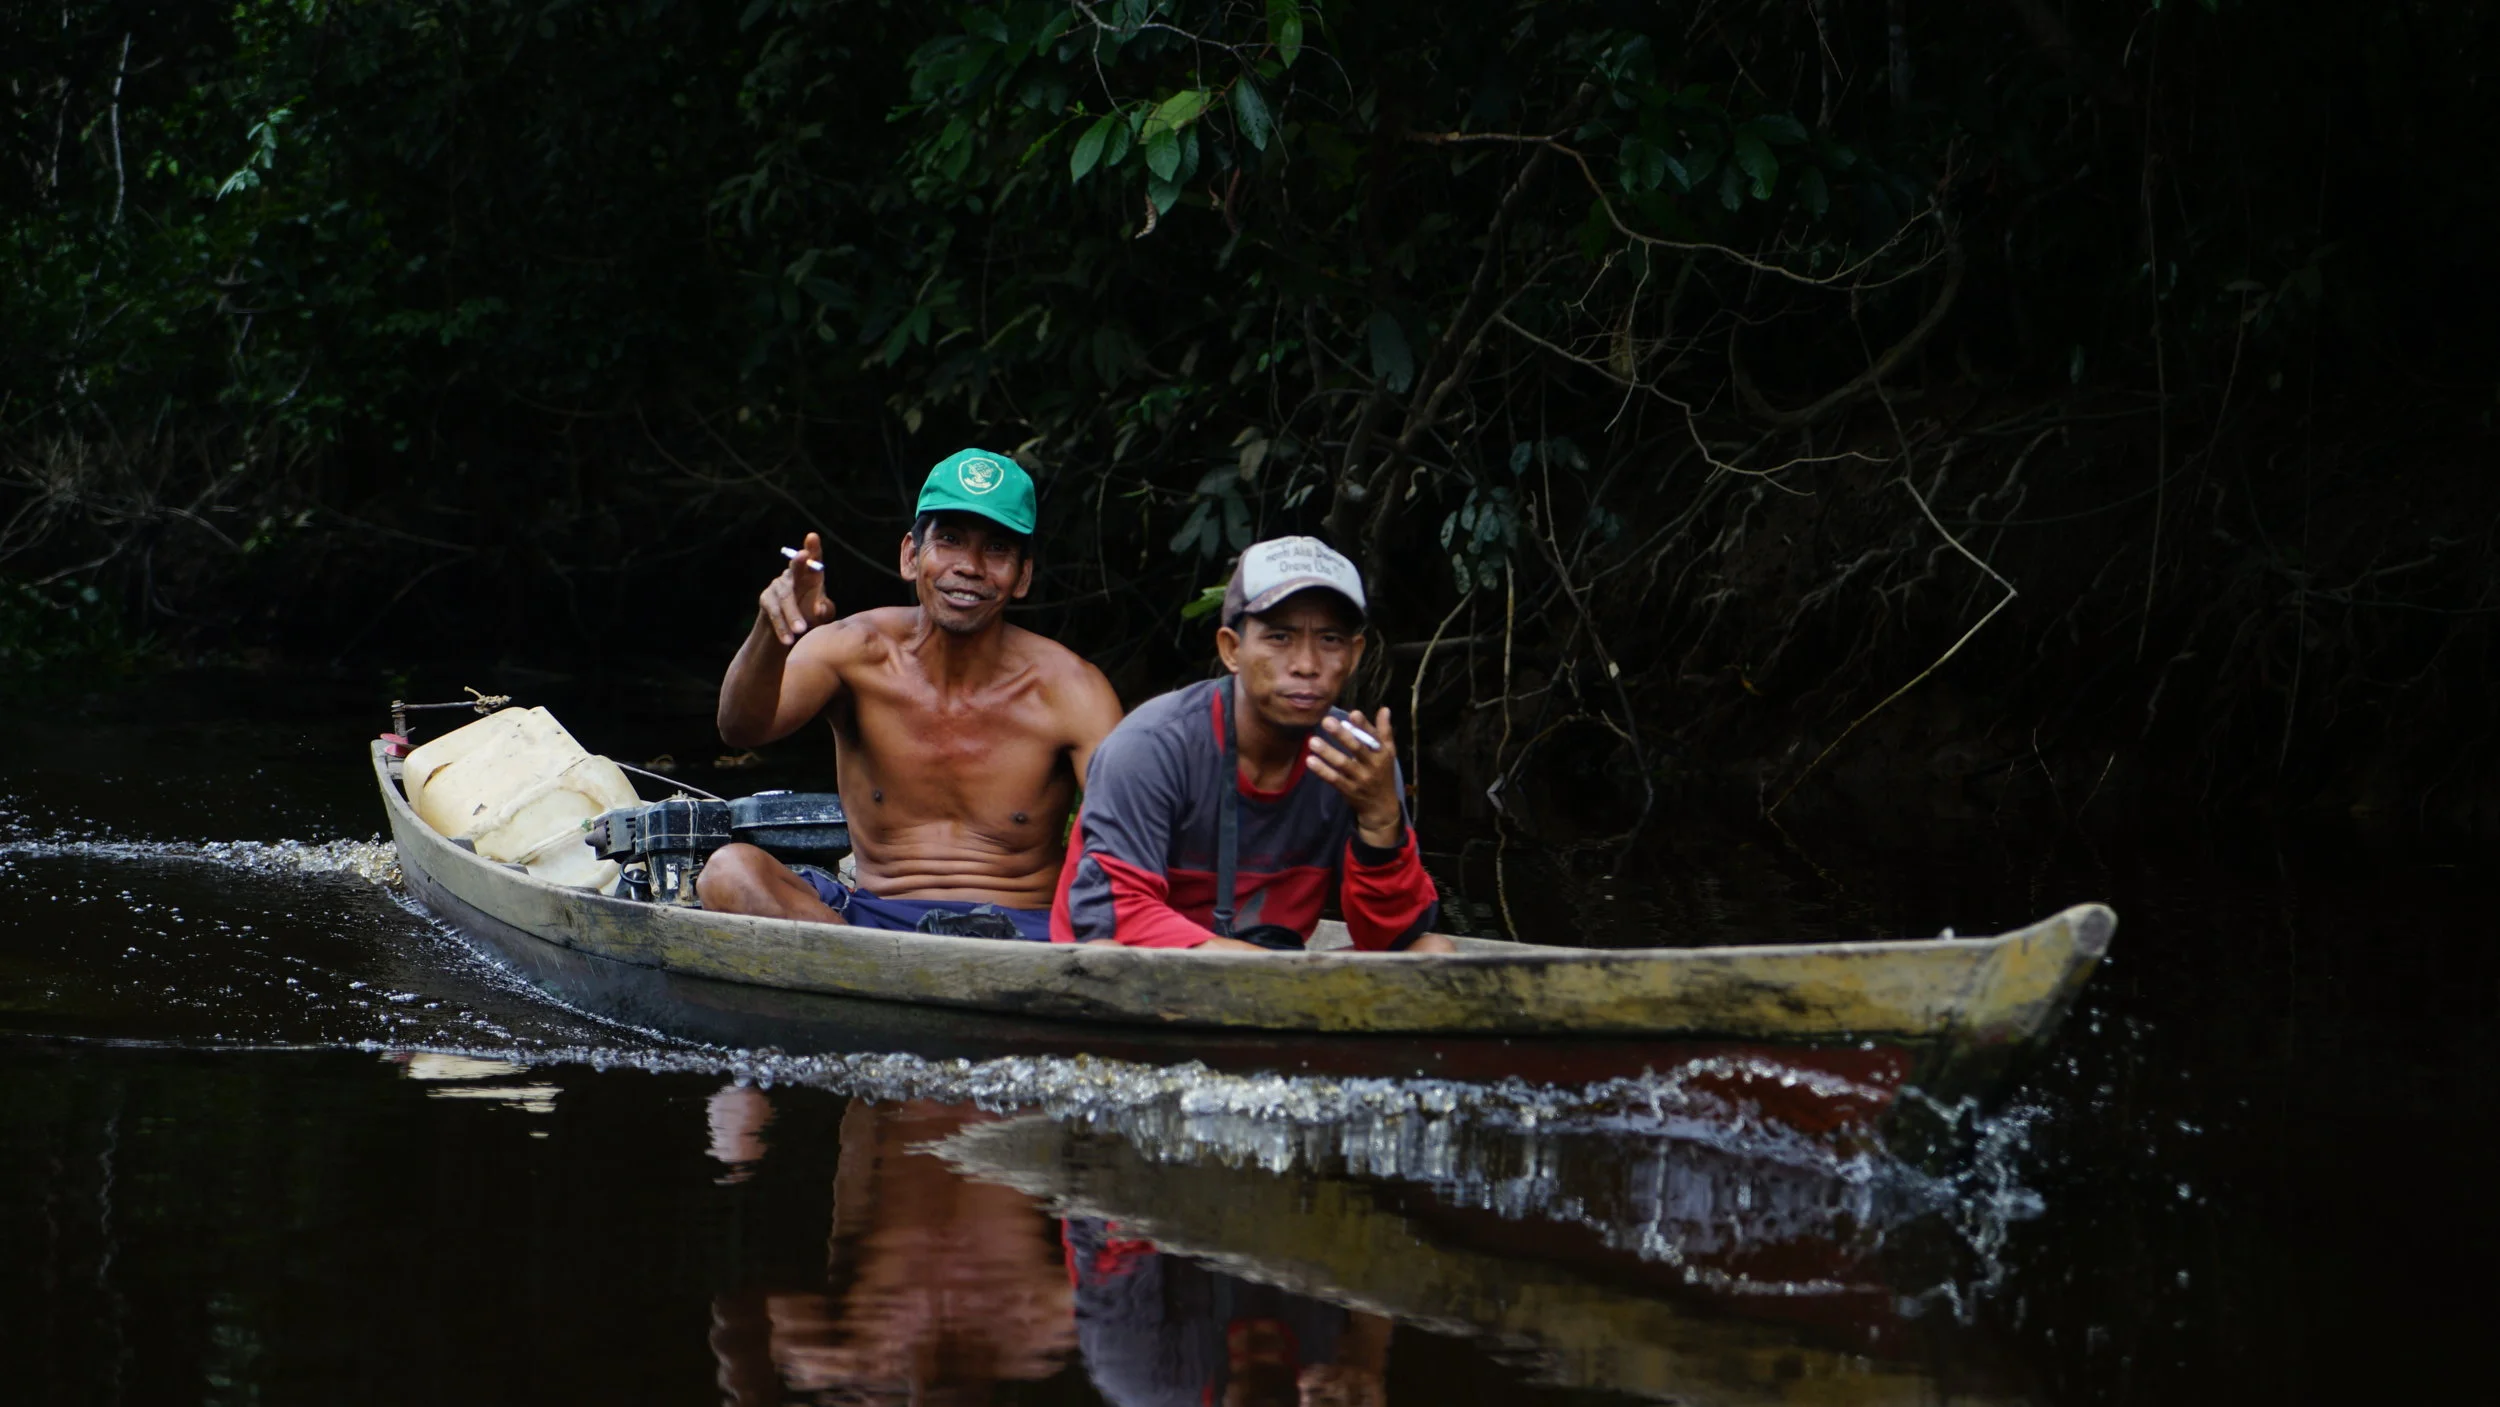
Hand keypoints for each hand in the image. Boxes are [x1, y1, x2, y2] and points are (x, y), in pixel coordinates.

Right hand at [758, 530, 835, 645]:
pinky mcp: (766, 600)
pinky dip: (782, 627)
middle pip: (795, 568)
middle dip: (800, 561)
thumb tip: (819, 607)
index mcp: (811, 575)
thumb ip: (825, 609)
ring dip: (793, 615)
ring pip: (785, 598)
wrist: (787, 634)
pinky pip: (774, 613)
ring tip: (801, 630)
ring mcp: (777, 586)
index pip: (814, 559)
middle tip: (805, 556)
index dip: (813, 548)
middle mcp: (793, 576)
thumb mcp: (821, 614)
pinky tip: (788, 639)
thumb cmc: (810, 617)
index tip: (812, 537)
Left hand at [1305, 707, 1402, 847]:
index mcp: (1382, 753)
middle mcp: (1372, 765)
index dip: (1364, 726)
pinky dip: (1322, 771)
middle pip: (1357, 749)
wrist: (1382, 807)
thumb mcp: (1388, 753)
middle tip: (1326, 721)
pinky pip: (1334, 780)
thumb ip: (1384, 731)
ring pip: (1342, 764)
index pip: (1374, 737)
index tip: (1353, 713)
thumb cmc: (1383, 773)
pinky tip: (1310, 760)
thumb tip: (1385, 709)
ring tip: (1312, 741)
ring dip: (1327, 752)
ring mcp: (1360, 779)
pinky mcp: (1349, 790)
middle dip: (1341, 735)